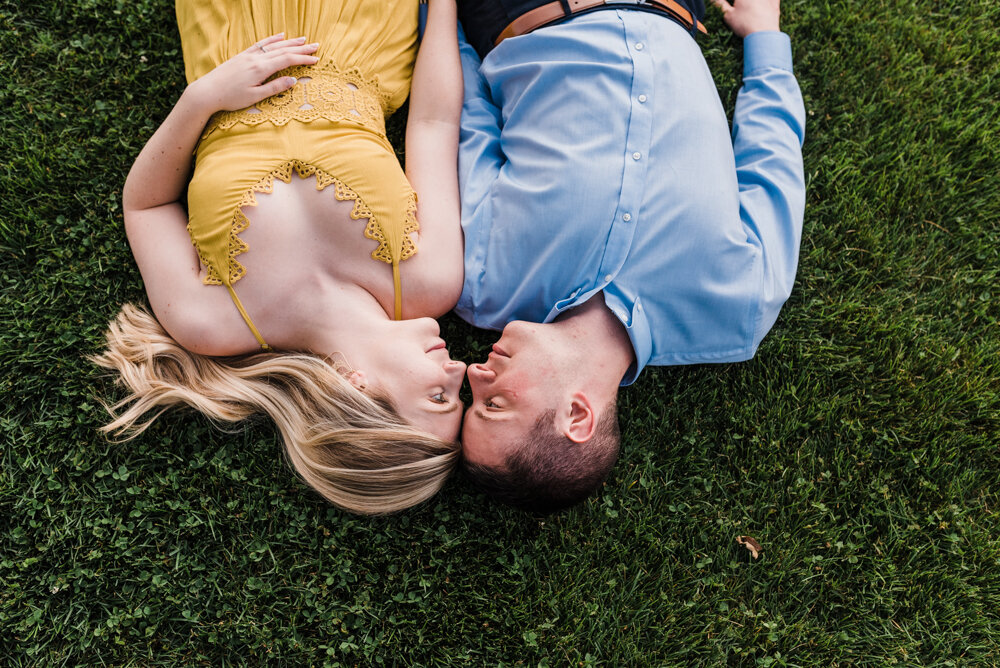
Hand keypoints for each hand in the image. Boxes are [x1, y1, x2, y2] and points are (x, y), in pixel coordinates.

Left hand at [185, 33, 319, 112]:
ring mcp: (249, 55)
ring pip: (273, 45)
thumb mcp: (255, 96)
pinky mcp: (242, 56)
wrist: (208, 91)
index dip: (303, 59)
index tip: (316, 59)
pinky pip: (261, 44)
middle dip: (301, 48)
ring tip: (302, 40)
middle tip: (316, 46)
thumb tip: (293, 81)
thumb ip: (275, 87)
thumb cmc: (231, 98)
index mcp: (261, 68)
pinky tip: (280, 36)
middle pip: (283, 50)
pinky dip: (272, 39)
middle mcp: (256, 58)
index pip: (287, 60)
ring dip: (290, 42)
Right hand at [711, 0, 780, 37]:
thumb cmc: (744, 24)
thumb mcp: (728, 15)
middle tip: (739, 5)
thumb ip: (720, 4)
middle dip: (741, 2)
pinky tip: (767, 3)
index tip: (733, 4)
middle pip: (745, 0)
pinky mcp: (775, 4)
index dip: (734, 2)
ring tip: (749, 7)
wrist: (763, 34)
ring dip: (754, 2)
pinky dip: (771, 1)